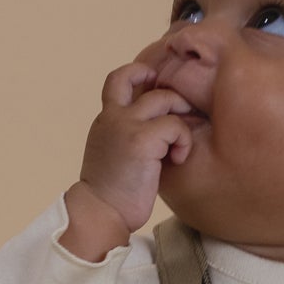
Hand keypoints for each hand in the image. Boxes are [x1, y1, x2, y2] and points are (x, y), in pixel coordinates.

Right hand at [72, 58, 197, 243]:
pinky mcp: (142, 140)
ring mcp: (127, 125)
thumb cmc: (112, 193)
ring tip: (180, 145)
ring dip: (182, 118)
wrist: (99, 212)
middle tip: (184, 117)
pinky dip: (184, 142)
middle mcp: (114, 116)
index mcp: (106, 120)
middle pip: (147, 80)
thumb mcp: (114, 154)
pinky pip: (176, 126)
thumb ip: (127, 135)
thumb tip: (157, 131)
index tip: (156, 84)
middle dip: (173, 95)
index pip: (118, 79)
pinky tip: (178, 159)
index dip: (139, 71)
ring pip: (166, 99)